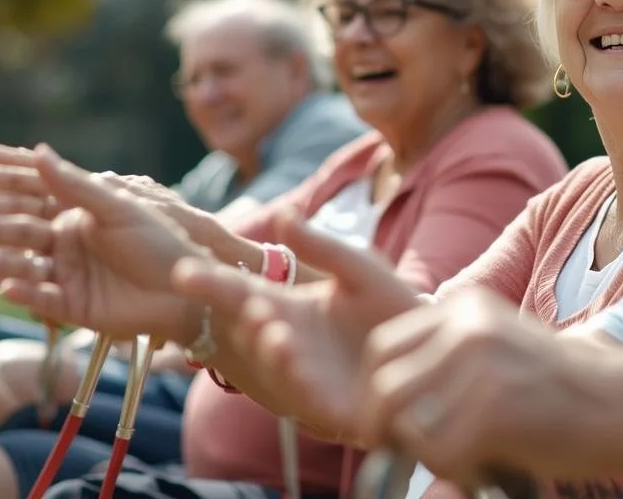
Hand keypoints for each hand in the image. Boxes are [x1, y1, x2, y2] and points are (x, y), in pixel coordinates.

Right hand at [0, 144, 204, 341]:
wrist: (185, 289)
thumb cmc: (159, 241)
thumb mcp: (117, 209)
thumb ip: (75, 185)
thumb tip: (39, 150)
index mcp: (75, 213)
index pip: (29, 194)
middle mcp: (65, 242)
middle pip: (21, 230)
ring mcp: (66, 274)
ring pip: (25, 266)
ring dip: (1, 261)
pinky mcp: (71, 306)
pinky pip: (42, 299)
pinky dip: (24, 294)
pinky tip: (5, 287)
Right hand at [171, 208, 422, 433]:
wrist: (438, 348)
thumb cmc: (393, 306)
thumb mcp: (358, 269)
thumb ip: (321, 246)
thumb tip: (284, 212)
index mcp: (290, 311)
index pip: (242, 295)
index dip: (212, 285)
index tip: (184, 269)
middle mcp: (290, 346)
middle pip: (251, 333)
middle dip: (237, 319)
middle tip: (239, 299)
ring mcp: (308, 378)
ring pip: (277, 368)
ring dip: (269, 350)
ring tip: (269, 326)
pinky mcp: (334, 409)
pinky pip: (309, 399)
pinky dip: (298, 380)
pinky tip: (294, 357)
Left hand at [354, 288, 622, 484]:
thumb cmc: (569, 391)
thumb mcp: (503, 351)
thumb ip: (450, 361)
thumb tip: (383, 405)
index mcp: (466, 307)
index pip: (384, 347)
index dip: (375, 394)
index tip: (384, 426)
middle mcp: (467, 327)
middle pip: (384, 385)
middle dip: (383, 428)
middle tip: (404, 455)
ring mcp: (480, 366)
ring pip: (407, 426)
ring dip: (427, 455)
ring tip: (466, 460)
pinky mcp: (493, 409)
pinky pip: (439, 455)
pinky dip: (456, 473)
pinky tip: (489, 467)